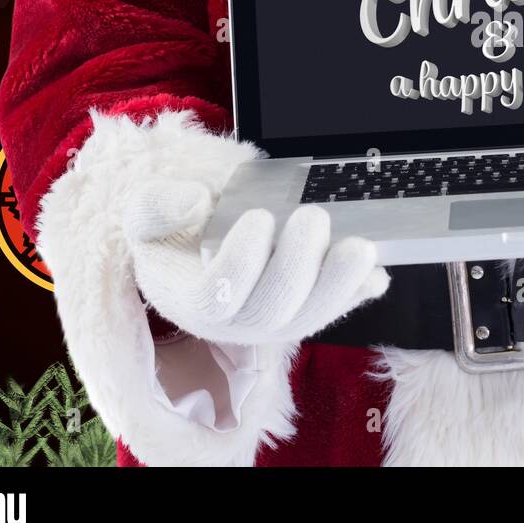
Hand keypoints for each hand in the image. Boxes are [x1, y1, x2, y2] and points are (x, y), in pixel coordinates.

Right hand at [121, 180, 389, 345]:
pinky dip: (359, 294)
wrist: (198, 249)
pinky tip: (375, 275)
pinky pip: (337, 311)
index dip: (240, 262)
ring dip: (339, 285)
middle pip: (271, 310)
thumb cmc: (176, 231)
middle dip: (298, 265)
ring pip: (310, 317)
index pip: (217, 296)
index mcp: (191, 300)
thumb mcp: (148, 214)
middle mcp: (236, 322)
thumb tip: (195, 200)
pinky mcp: (308, 313)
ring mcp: (276, 322)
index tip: (258, 217)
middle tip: (313, 217)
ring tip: (359, 248)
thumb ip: (157, 206)